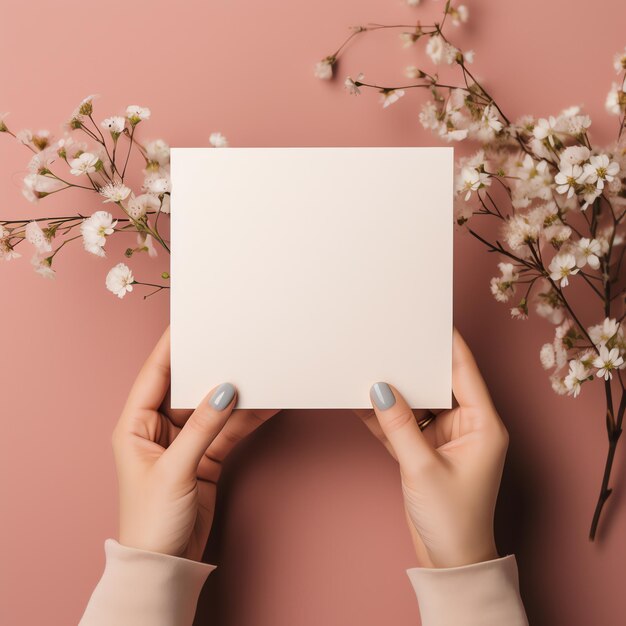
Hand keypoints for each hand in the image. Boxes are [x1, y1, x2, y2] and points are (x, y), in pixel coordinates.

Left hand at [111, 326, 276, 560]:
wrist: (166, 564)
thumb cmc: (151, 522)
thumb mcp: (175, 470)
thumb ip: (202, 428)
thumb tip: (225, 391)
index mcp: (135, 425)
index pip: (154, 374)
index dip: (171, 347)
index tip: (191, 322)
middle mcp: (158, 428)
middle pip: (186, 386)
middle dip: (210, 367)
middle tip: (232, 343)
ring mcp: (184, 441)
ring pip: (212, 407)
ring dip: (234, 394)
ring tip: (258, 371)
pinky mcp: (205, 456)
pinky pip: (227, 430)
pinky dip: (245, 419)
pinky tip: (265, 405)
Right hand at [354, 327, 508, 568]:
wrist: (448, 561)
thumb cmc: (452, 520)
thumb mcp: (423, 467)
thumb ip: (399, 425)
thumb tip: (379, 389)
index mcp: (483, 425)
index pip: (465, 372)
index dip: (449, 344)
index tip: (431, 319)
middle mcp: (466, 426)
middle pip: (438, 383)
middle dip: (413, 365)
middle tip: (391, 340)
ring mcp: (443, 437)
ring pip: (417, 402)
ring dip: (395, 391)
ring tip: (370, 365)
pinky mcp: (423, 450)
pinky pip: (402, 424)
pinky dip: (384, 416)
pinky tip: (362, 401)